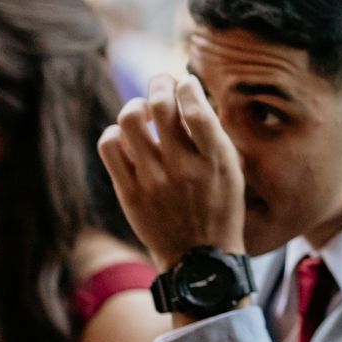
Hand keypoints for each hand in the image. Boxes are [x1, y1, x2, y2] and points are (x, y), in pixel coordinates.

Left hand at [98, 74, 245, 270]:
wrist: (199, 258)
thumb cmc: (220, 207)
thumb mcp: (231, 171)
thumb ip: (213, 135)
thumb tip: (188, 93)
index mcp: (215, 162)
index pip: (195, 109)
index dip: (187, 86)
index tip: (186, 83)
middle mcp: (183, 169)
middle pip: (160, 106)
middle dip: (160, 83)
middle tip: (163, 83)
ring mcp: (153, 181)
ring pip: (130, 120)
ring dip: (136, 106)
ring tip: (143, 110)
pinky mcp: (129, 193)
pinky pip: (110, 145)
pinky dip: (116, 134)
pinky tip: (128, 139)